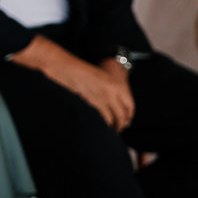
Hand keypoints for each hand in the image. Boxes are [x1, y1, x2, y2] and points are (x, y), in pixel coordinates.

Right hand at [11, 35, 132, 129]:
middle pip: (123, 114)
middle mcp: (114, 92)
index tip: (126, 122)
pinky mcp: (94, 102)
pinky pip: (104, 118)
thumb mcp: (101, 79)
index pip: (130, 105)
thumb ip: (109, 91)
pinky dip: (104, 125)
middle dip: (121, 124)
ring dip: (113, 126)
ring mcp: (104, 98)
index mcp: (118, 85)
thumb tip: (113, 106)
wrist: (67, 68)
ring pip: (115, 119)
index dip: (129, 116)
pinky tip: (102, 127)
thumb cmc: (80, 72)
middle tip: (118, 129)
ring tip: (110, 130)